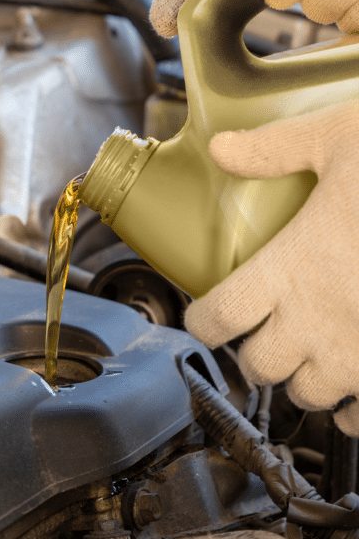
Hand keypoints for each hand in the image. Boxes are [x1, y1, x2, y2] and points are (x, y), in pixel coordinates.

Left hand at [184, 99, 358, 435]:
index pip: (219, 316)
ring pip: (307, 394)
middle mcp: (319, 320)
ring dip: (299, 378)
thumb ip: (274, 149)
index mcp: (291, 268)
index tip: (204, 318)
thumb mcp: (338, 138)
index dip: (202, 323)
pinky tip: (352, 381)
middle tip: (260, 332)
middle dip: (252, 353)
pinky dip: (351, 408)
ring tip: (307, 352)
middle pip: (257, 365)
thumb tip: (222, 148)